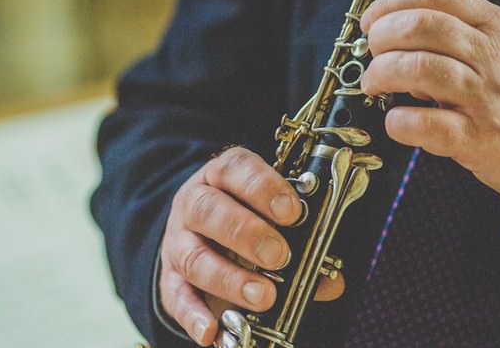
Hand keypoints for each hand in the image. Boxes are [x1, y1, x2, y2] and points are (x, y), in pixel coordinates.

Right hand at [159, 147, 343, 345]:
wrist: (196, 232)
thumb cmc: (243, 217)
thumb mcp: (268, 216)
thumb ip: (302, 242)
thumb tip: (330, 280)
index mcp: (221, 177)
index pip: (235, 168)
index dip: (263, 187)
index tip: (292, 211)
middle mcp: (193, 204)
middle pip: (208, 210)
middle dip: (246, 232)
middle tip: (279, 254)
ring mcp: (178, 241)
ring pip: (193, 256)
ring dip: (229, 278)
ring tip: (263, 295)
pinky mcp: (170, 278)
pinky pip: (176, 296)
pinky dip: (193, 315)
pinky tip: (212, 331)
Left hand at [360, 0, 499, 204]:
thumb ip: (463, 35)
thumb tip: (406, 42)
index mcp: (498, 28)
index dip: (395, 0)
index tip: (373, 17)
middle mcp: (492, 58)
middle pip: (422, 26)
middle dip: (382, 35)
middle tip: (372, 50)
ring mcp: (485, 99)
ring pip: (419, 68)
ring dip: (382, 73)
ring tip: (374, 84)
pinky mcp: (477, 140)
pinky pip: (426, 125)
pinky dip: (398, 121)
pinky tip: (395, 121)